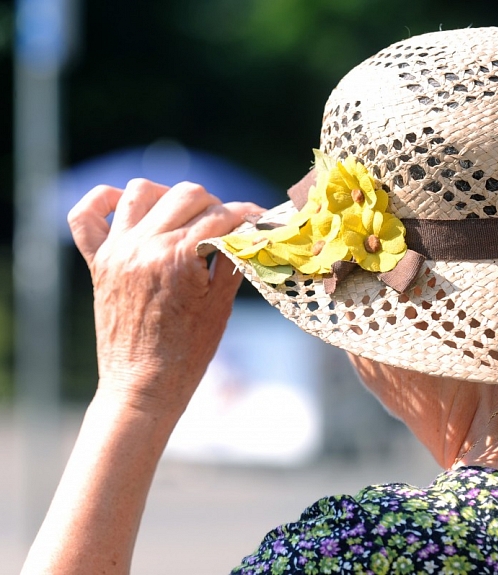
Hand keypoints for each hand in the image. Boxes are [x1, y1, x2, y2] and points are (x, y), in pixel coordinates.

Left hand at [68, 178, 261, 416]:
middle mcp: (144, 246)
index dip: (248, 215)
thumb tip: (248, 230)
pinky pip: (85, 215)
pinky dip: (103, 202)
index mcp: (178, 257)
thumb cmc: (188, 352)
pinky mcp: (98, 262)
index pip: (221, 216)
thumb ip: (233, 259)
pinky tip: (126, 208)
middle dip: (214, 205)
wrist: (143, 386)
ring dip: (168, 197)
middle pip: (187, 194)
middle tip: (225, 226)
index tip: (261, 220)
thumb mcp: (221, 304)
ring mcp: (116, 251)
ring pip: (141, 190)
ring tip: (183, 217)